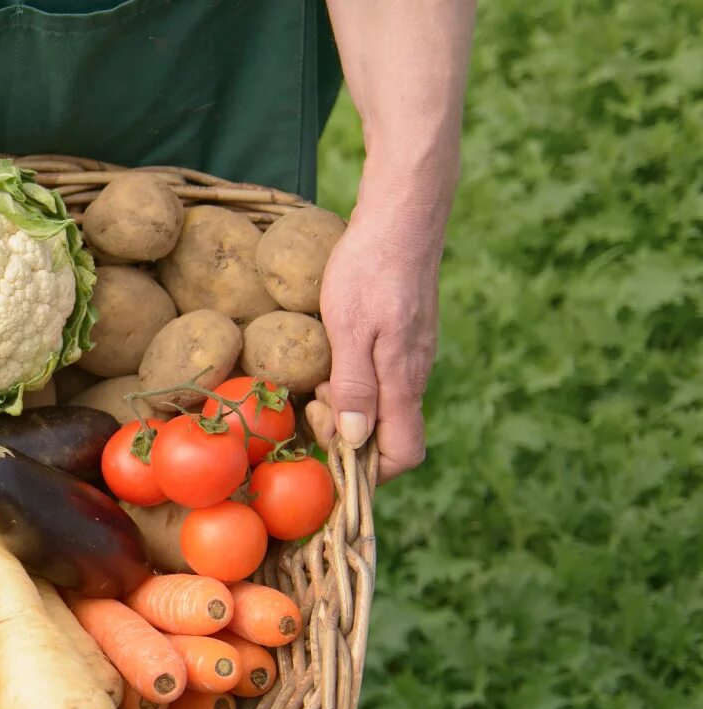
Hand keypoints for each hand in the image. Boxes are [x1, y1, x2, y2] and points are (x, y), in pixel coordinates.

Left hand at [316, 210, 442, 481]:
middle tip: (314, 398)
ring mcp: (413, 357)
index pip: (403, 455)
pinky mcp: (405, 339)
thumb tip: (354, 441)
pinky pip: (381, 380)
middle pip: (388, 436)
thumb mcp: (349, 329)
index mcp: (404, 382)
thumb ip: (355, 387)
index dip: (367, 470)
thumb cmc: (370, 268)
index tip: (329, 448)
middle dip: (346, 435)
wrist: (401, 217)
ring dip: (346, 406)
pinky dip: (353, 382)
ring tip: (320, 374)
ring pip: (382, 407)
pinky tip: (330, 356)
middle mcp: (415, 376)